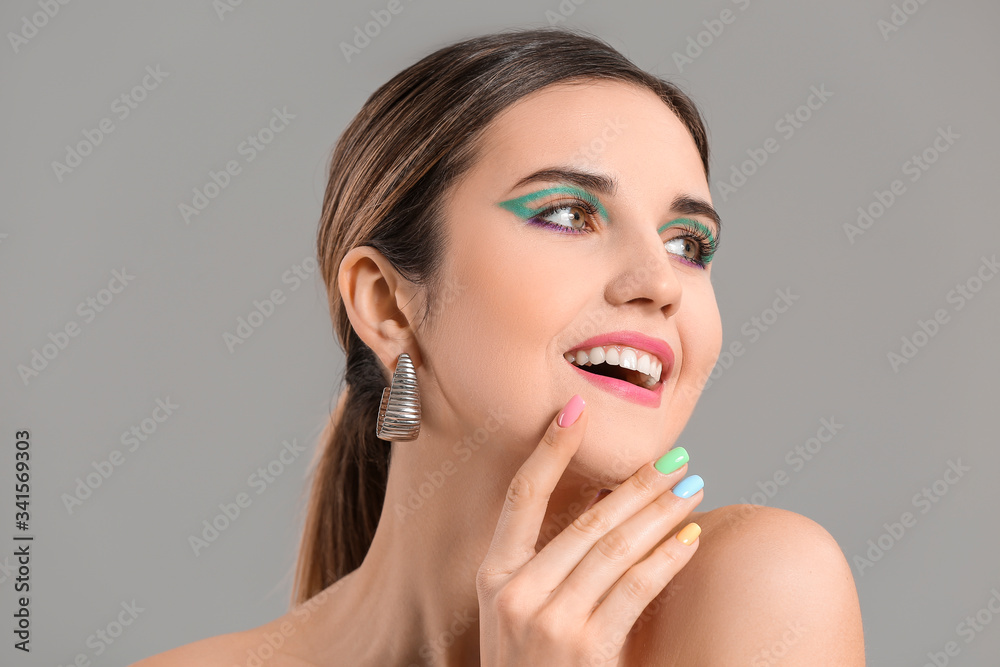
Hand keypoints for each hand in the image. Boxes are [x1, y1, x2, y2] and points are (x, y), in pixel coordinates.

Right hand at [476, 394, 703, 665]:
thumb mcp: (518, 617)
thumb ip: (546, 569)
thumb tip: (604, 508)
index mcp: (494, 578)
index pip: (522, 497)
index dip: (549, 450)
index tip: (576, 410)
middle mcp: (516, 594)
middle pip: (585, 521)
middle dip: (636, 484)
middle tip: (674, 455)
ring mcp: (549, 622)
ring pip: (615, 549)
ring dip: (660, 513)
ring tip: (691, 486)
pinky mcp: (585, 649)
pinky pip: (636, 589)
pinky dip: (668, 557)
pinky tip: (691, 536)